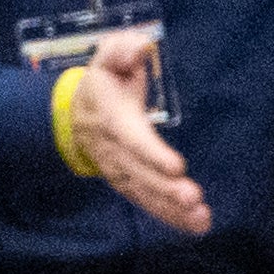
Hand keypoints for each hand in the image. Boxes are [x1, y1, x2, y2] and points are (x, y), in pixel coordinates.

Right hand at [69, 25, 214, 236]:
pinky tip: (197, 226)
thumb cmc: (103, 84)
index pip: (133, 140)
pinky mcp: (129, 183)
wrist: (72, 116)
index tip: (177, 167)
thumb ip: (120, 50)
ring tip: (201, 218)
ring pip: (145, 193)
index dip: (153, 154)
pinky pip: (148, 203)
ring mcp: (120, 171)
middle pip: (141, 174)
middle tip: (194, 198)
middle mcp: (115, 151)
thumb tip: (139, 47)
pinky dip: (171, 217)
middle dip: (167, 189)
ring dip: (172, 209)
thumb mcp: (106, 58)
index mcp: (112, 119)